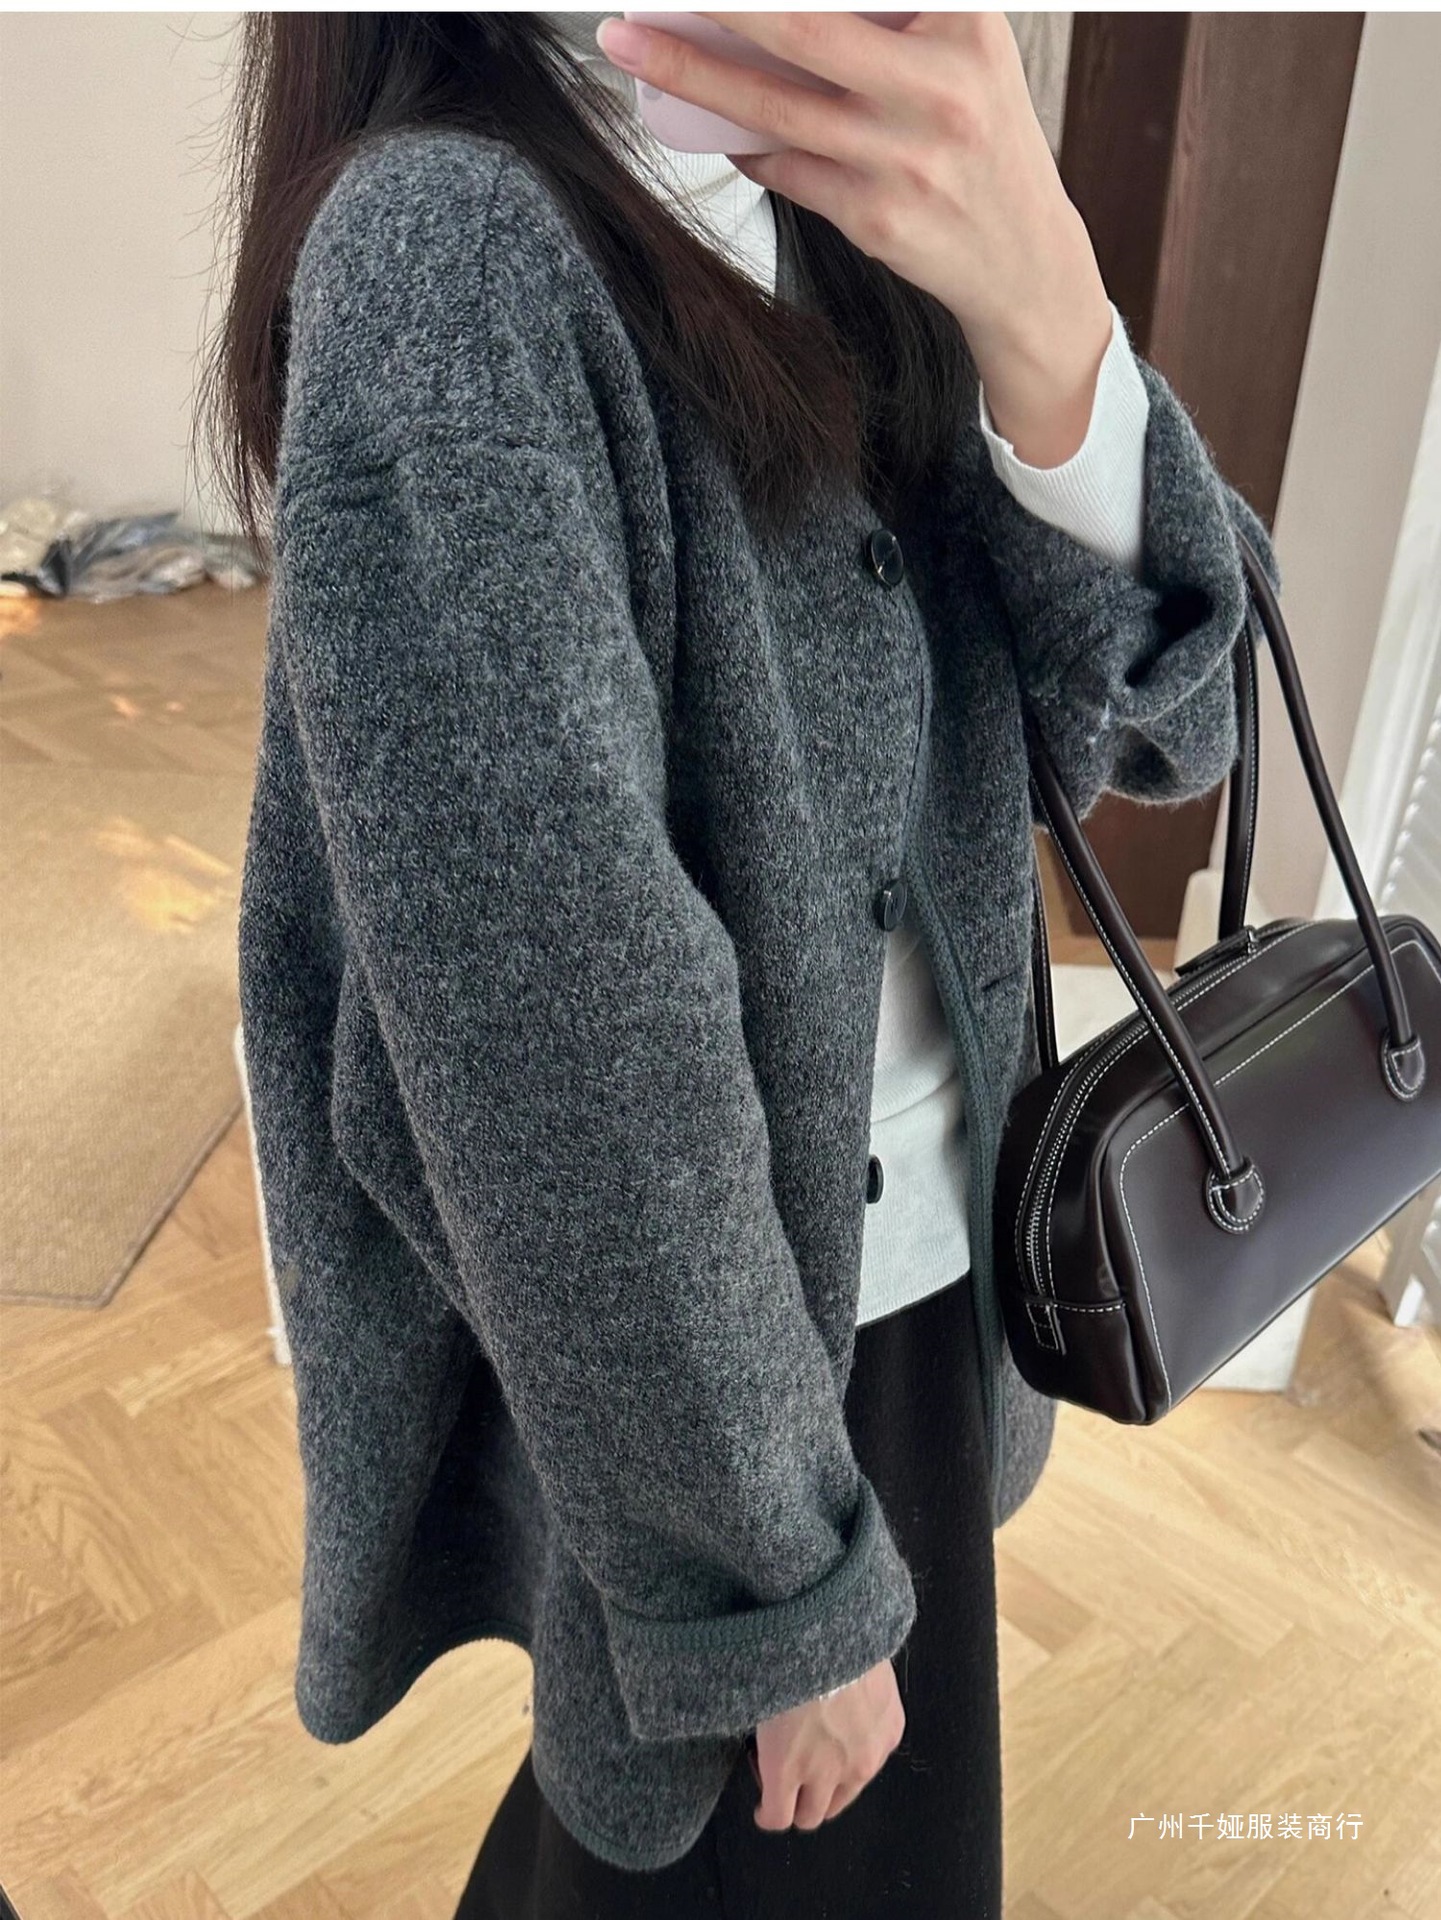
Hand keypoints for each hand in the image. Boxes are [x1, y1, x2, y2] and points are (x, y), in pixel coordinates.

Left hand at [594, 12, 1113, 467]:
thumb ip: (894, 12)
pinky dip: (743, 143)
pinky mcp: (875, 219)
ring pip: (774, 106)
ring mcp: (904, 159)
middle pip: (802, 27)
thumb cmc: (981, 135)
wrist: (1024, 259)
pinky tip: (714, 124)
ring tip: (631, 42)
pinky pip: (784, 169)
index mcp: (963, 22)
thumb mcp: (969, 46)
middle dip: (718, 1)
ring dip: (692, 72)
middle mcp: (938, 87)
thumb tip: (768, 10)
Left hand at [749, 1656, 904, 1830]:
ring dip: (831, 1788)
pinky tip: (850, 1730)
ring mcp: (864, 1758)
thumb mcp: (760, 1701)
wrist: (834, 1625)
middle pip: (812, 1817)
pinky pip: (873, 1761)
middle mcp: (827, 1774)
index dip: (768, 1814)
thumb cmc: (785, 1655)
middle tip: (793, 1778)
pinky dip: (860, 1755)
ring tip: (822, 1757)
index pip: (778, 1819)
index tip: (764, 1804)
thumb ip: (766, 1741)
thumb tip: (768, 1751)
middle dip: (799, 1803)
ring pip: (845, 1796)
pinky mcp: (890, 1735)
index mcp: (786, 1767)